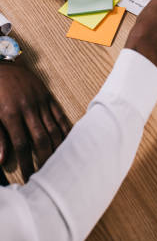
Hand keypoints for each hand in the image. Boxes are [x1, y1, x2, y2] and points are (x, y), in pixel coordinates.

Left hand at [0, 59, 70, 180]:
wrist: (1, 64)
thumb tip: (1, 160)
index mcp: (11, 114)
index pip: (22, 144)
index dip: (27, 162)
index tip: (29, 176)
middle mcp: (28, 108)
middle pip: (41, 138)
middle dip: (45, 158)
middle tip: (47, 173)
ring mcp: (40, 101)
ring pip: (53, 127)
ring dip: (56, 146)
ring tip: (59, 162)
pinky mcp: (46, 95)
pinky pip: (58, 114)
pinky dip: (64, 128)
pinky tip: (67, 140)